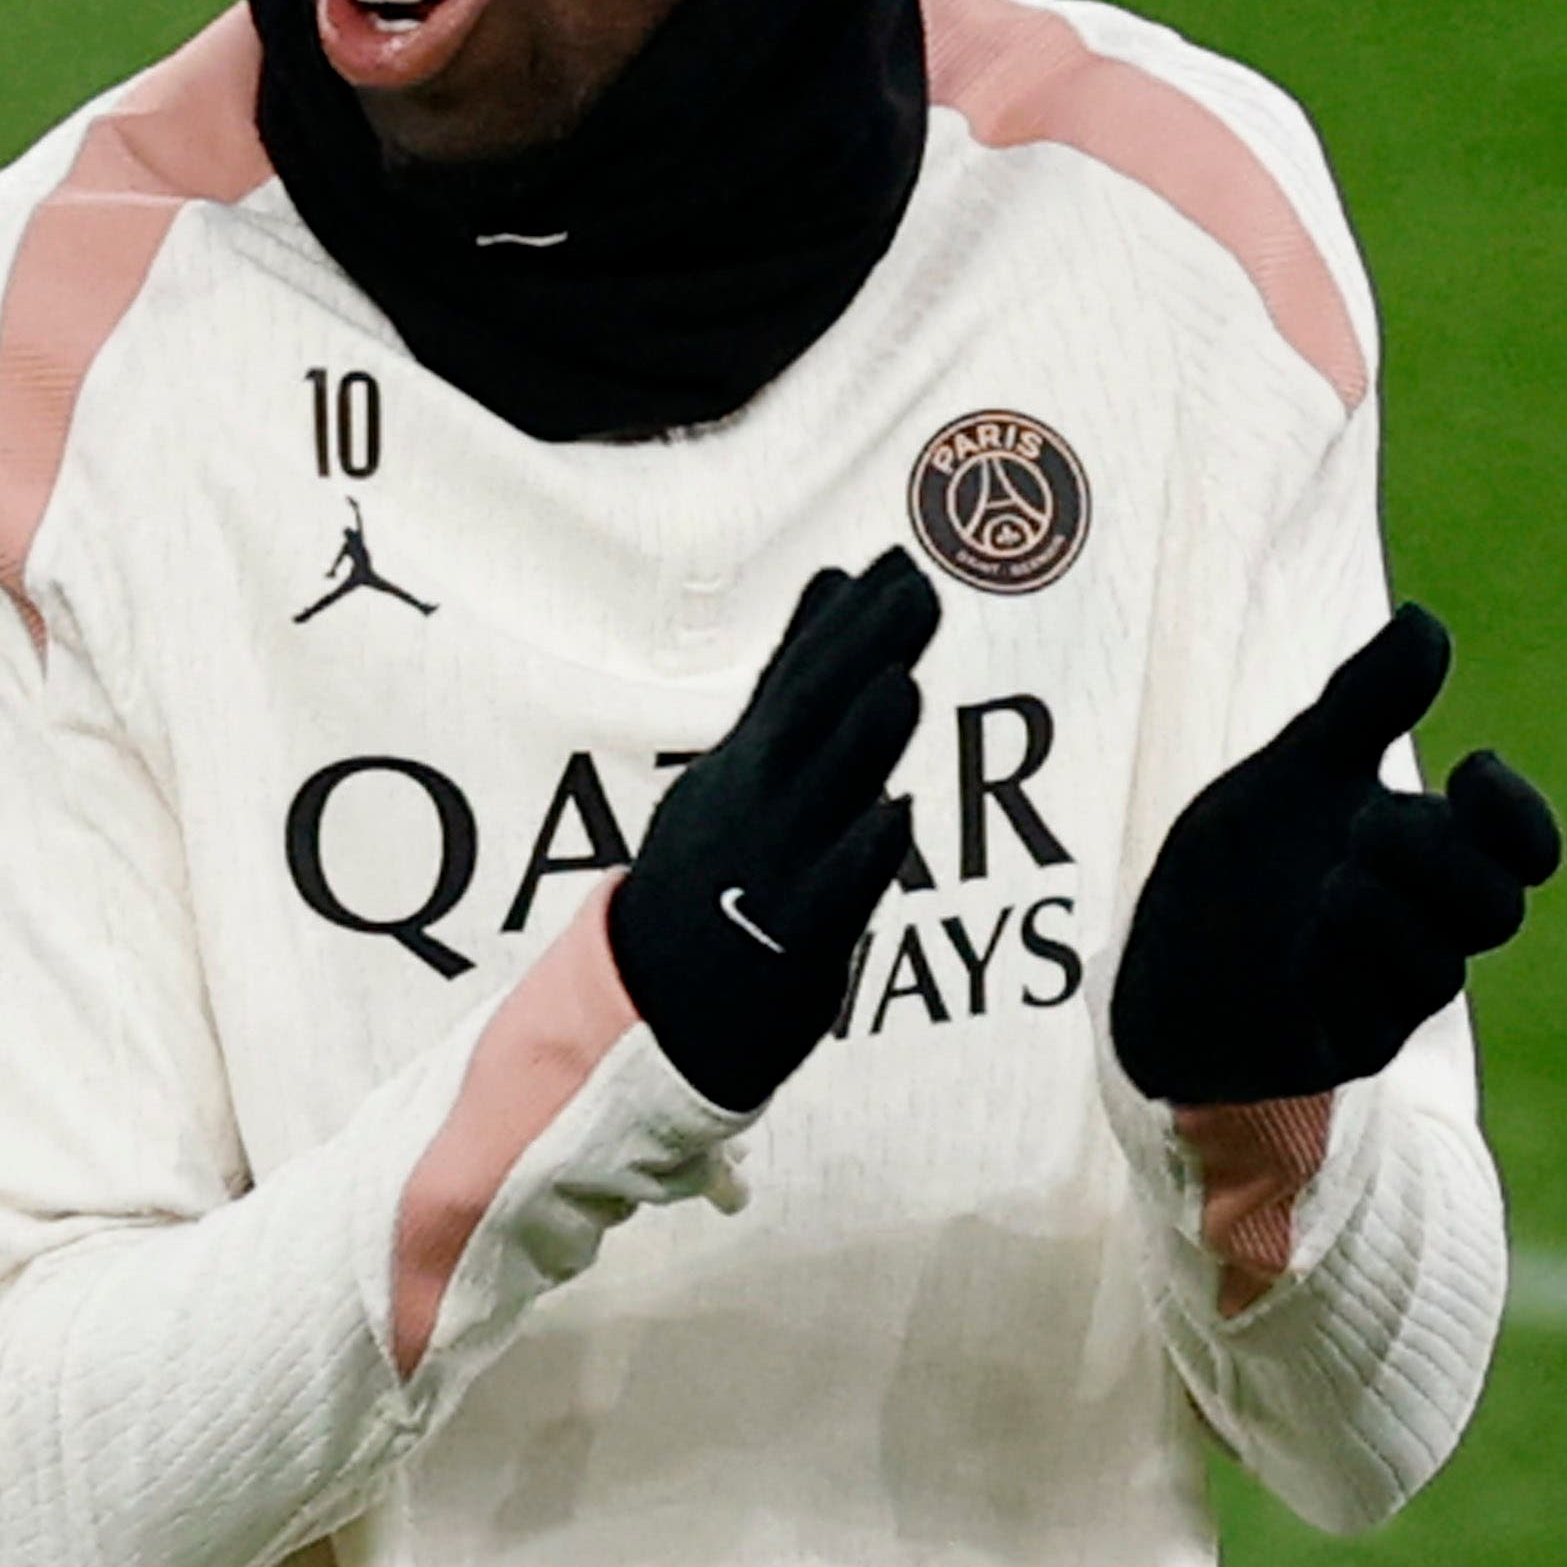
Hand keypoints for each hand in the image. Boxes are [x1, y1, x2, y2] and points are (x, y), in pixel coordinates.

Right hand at [608, 550, 939, 1109]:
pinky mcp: (788, 946)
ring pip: (817, 799)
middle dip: (860, 655)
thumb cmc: (719, 872)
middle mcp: (757, 803)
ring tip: (898, 687)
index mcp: (751, 761)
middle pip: (808, 718)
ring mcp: (770, 871)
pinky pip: (829, 896)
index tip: (901, 563)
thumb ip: (795, 676)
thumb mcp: (746, 760)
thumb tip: (836, 579)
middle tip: (916, 594)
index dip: (849, 623)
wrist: (651, 1003)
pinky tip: (893, 818)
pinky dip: (858, 854)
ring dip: (856, 744)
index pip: (800, 676)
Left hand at [1108, 606, 1561, 1107]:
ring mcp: (1385, 997)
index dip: (1520, 814)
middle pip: (1499, 910)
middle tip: (1361, 826)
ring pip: (1443, 973)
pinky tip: (1305, 944)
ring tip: (1328, 884)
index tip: (1469, 762)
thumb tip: (1428, 620)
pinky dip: (1347, 970)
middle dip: (1440, 859)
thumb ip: (1363, 706)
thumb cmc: (1241, 872)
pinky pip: (1376, 1023)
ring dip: (1388, 914)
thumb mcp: (1297, 772)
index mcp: (1428, 861)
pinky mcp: (1336, 1048)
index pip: (1524, 850)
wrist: (1156, 970)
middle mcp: (1422, 932)